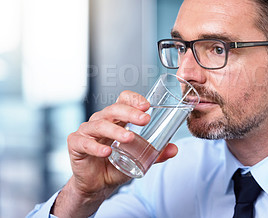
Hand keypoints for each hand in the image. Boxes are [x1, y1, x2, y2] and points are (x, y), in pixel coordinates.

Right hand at [53, 90, 177, 216]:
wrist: (98, 185)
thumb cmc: (116, 164)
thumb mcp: (139, 158)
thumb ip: (156, 154)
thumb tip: (175, 149)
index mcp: (116, 119)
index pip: (123, 100)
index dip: (134, 99)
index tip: (147, 106)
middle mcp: (101, 120)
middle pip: (113, 109)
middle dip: (130, 113)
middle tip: (145, 120)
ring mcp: (87, 131)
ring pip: (100, 125)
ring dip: (115, 131)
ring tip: (130, 138)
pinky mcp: (76, 144)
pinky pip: (84, 142)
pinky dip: (95, 147)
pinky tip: (106, 152)